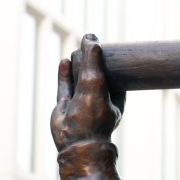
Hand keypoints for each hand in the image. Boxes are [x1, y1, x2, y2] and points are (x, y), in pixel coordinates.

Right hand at [51, 34, 125, 150]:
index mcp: (114, 97)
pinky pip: (66, 85)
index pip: (115, 74)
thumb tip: (91, 38)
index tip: (113, 46)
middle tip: (91, 44)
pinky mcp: (65, 105)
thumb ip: (93, 61)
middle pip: (95, 73)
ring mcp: (81, 102)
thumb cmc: (92, 114)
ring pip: (79, 78)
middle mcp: (98, 99)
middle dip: (93, 60)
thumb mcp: (95, 83)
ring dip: (78, 64)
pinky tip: (64, 61)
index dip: (113, 61)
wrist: (76, 141)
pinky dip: (65, 73)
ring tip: (77, 50)